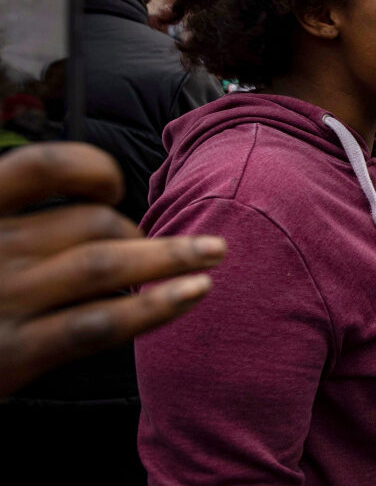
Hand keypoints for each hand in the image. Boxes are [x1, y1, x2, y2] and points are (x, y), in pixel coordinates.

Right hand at [0, 143, 224, 394]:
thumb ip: (20, 220)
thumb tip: (101, 206)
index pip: (42, 165)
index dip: (90, 168)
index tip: (113, 189)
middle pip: (92, 222)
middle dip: (138, 235)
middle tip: (153, 255)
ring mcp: (3, 299)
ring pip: (107, 263)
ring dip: (171, 258)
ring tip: (211, 258)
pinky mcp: (16, 352)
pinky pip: (100, 322)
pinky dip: (155, 306)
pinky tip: (195, 293)